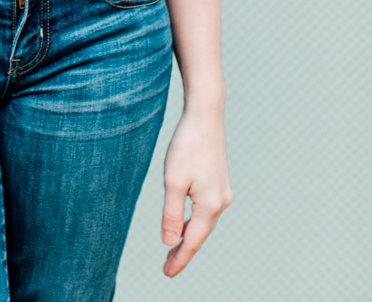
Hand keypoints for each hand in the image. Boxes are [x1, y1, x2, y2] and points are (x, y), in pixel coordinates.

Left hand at [160, 106, 233, 276]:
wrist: (205, 115)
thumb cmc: (187, 146)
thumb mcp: (173, 181)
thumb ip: (172, 214)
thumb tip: (170, 242)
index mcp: (210, 205)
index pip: (192, 241)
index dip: (179, 259)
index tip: (167, 274)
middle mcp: (221, 202)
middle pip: (200, 234)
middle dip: (184, 250)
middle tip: (167, 267)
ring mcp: (222, 191)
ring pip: (204, 222)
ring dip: (189, 235)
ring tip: (174, 249)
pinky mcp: (219, 181)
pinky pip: (206, 209)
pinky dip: (195, 220)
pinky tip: (186, 222)